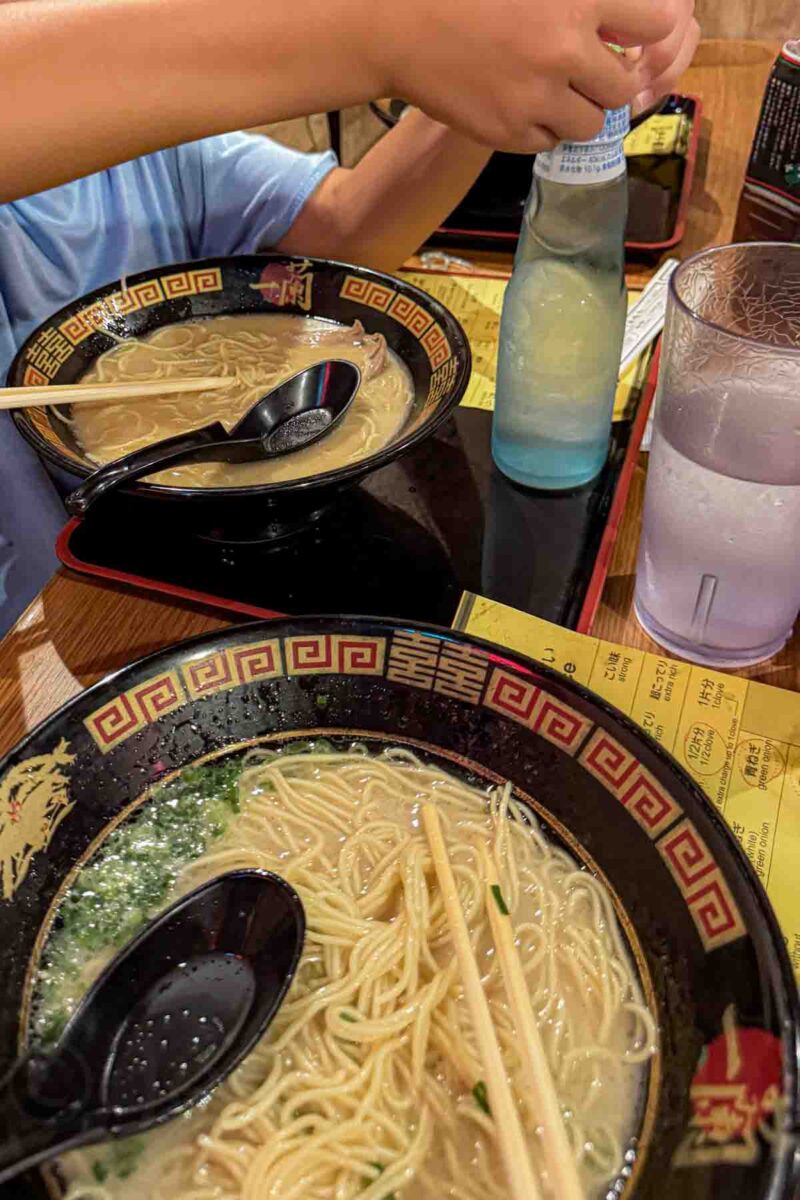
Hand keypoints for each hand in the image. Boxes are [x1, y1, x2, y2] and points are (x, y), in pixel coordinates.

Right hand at [371, 0, 687, 151]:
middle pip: (621, 87)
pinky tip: (515, 100)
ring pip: (589, 124)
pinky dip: (540, 127)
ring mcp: (536, 98)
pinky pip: (549, 142)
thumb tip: (624, 27)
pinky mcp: (510, 133)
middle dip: (603, 79)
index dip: (645, 32)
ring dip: (575, 109)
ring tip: (546, 88)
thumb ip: (586, 1)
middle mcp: (563, 51)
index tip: (627, 36)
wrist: (399, 27)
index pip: (656, 25)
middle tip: (577, 68)